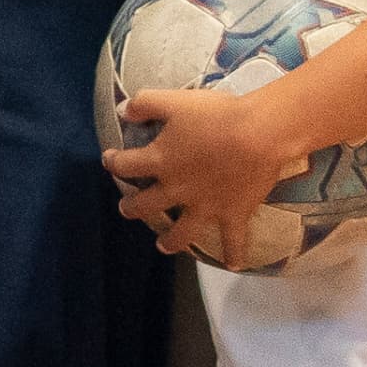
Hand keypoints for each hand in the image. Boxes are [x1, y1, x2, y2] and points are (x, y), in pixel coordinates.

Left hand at [109, 80, 305, 264]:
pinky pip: (233, 240)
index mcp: (160, 161)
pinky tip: (234, 265)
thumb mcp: (174, 100)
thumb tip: (121, 110)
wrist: (258, 134)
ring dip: (170, 242)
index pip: (125, 165)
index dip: (113, 162)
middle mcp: (177, 190)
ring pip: (182, 233)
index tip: (109, 160)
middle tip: (127, 209)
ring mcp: (204, 207)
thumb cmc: (216, 115)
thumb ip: (144, 103)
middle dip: (132, 208)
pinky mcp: (233, 214)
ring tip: (163, 247)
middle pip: (146, 205)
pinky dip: (235, 253)